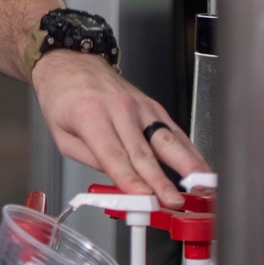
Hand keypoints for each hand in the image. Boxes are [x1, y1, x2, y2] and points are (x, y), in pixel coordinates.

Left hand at [31, 51, 206, 206]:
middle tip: (174, 201)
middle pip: (144, 151)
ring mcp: (139, 107)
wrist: (72, 64)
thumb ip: (91, 160)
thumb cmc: (64, 98)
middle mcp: (119, 109)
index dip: (130, 179)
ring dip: (186, 165)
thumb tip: (118, 181)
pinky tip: (200, 166)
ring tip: (201, 184)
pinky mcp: (152, 107)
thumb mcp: (62, 136)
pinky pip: (174, 131)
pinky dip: (190, 150)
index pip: (114, 155)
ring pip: (167, 140)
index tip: (144, 197)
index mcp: (90, 116)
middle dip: (161, 180)